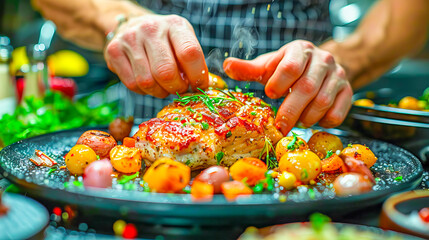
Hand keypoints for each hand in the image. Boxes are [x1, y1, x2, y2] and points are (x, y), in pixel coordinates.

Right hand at [105, 14, 208, 97]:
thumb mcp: (183, 42)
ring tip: (163, 86)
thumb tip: (202, 87)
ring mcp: (130, 39)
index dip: (197, 75)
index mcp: (175, 25)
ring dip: (159, 92)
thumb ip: (193, 62)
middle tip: (179, 89)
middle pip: (166, 72)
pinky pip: (132, 84)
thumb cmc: (165, 40)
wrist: (133, 26)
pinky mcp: (114, 51)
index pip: (189, 53)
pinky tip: (149, 83)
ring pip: (148, 82)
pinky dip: (144, 91)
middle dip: (176, 88)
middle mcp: (151, 28)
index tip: (199, 85)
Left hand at [223, 40, 352, 134]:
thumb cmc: (290, 68)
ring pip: (323, 102)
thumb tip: (227, 66)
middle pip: (307, 88)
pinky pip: (337, 114)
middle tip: (279, 127)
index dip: (278, 84)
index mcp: (300, 50)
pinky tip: (312, 120)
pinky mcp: (348, 93)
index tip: (270, 94)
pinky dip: (322, 122)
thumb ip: (249, 69)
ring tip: (295, 121)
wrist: (323, 67)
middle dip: (289, 111)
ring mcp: (338, 76)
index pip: (290, 67)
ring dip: (306, 118)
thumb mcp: (269, 66)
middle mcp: (323, 60)